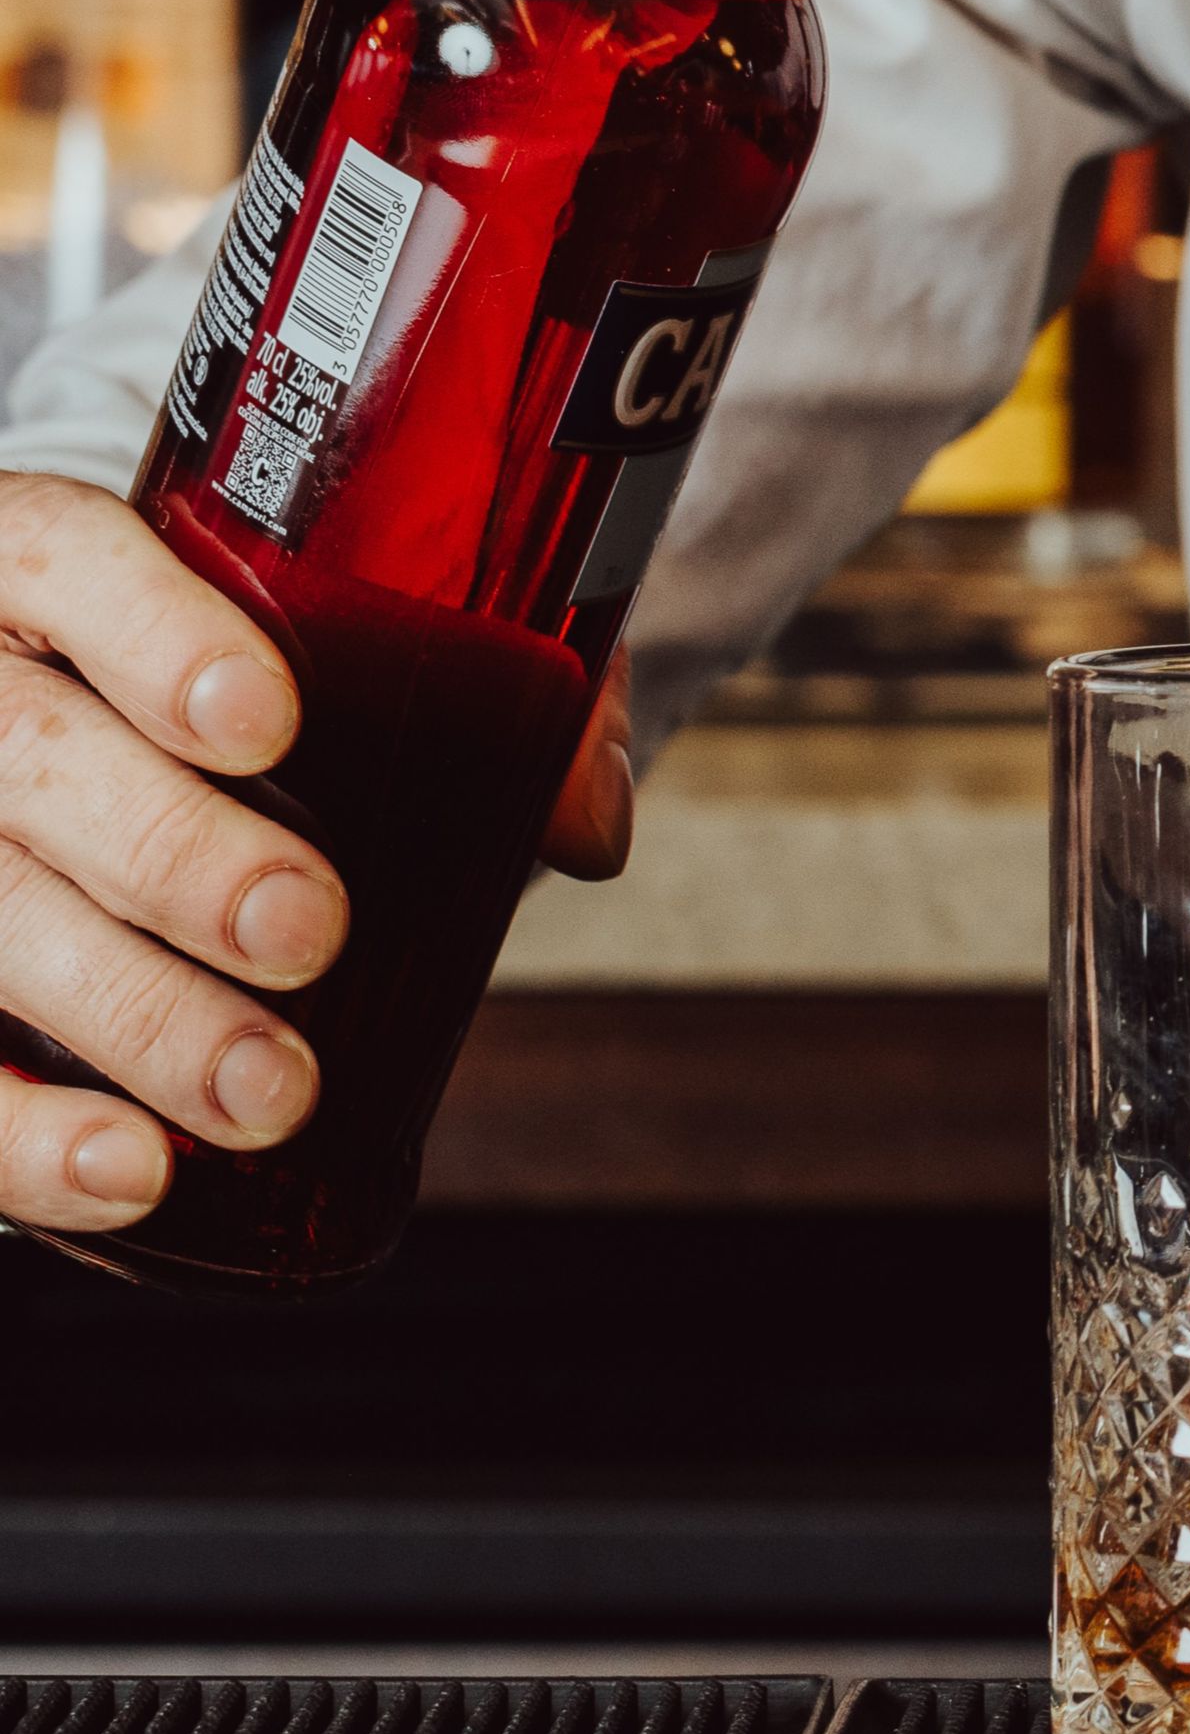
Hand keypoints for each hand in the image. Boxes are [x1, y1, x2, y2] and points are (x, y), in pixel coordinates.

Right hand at [0, 487, 633, 1241]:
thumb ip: (489, 693)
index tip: (269, 723)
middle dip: (171, 854)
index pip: (74, 562)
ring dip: (125, 1012)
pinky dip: (20, 1136)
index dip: (154, 636)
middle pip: (24, 756)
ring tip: (266, 1091)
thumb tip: (590, 823)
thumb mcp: (345, 648)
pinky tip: (129, 1171)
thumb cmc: (229, 691)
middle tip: (308, 931)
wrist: (96, 747)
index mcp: (43, 566)